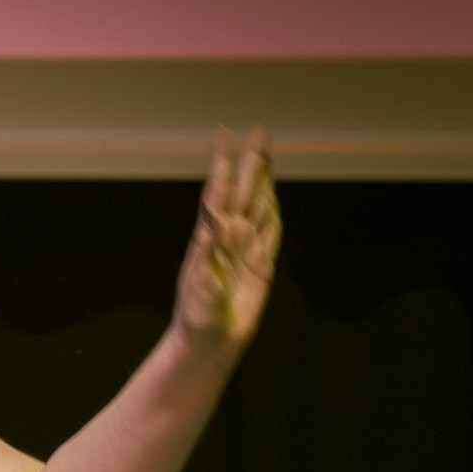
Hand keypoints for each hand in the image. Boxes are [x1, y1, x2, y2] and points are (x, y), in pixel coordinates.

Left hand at [174, 124, 281, 351]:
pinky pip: (271, 230)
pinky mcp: (261, 264)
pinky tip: (274, 194)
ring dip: (264, 178)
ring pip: (259, 204)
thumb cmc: (198, 318)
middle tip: (260, 129)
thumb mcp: (200, 287)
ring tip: (267, 153)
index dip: (222, 164)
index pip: (218, 192)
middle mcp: (228, 237)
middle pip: (244, 190)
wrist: (209, 342)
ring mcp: (246, 248)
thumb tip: (210, 225)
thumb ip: (205, 257)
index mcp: (209, 237)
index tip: (222, 135)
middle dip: (252, 160)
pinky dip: (274, 209)